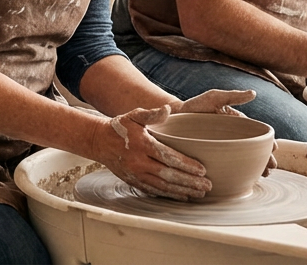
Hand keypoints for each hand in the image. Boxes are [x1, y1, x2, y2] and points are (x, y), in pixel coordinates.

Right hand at [88, 106, 209, 200]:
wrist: (99, 141)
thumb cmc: (120, 127)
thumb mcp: (134, 115)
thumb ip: (152, 114)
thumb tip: (168, 109)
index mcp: (142, 144)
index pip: (168, 157)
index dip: (186, 164)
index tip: (202, 170)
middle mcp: (139, 162)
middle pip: (168, 175)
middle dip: (190, 182)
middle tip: (207, 185)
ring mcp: (136, 174)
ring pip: (163, 186)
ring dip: (183, 191)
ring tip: (199, 193)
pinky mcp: (134, 181)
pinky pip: (154, 191)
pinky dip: (169, 195)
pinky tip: (183, 196)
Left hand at [173, 90, 275, 175]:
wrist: (174, 117)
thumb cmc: (196, 105)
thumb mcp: (215, 97)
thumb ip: (234, 96)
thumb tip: (254, 93)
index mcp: (236, 126)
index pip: (256, 136)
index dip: (267, 142)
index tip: (275, 148)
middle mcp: (232, 139)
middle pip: (254, 151)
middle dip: (265, 159)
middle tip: (271, 168)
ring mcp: (223, 149)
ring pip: (244, 160)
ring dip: (256, 167)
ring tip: (264, 175)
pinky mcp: (212, 157)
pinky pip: (228, 167)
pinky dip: (238, 173)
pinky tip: (245, 180)